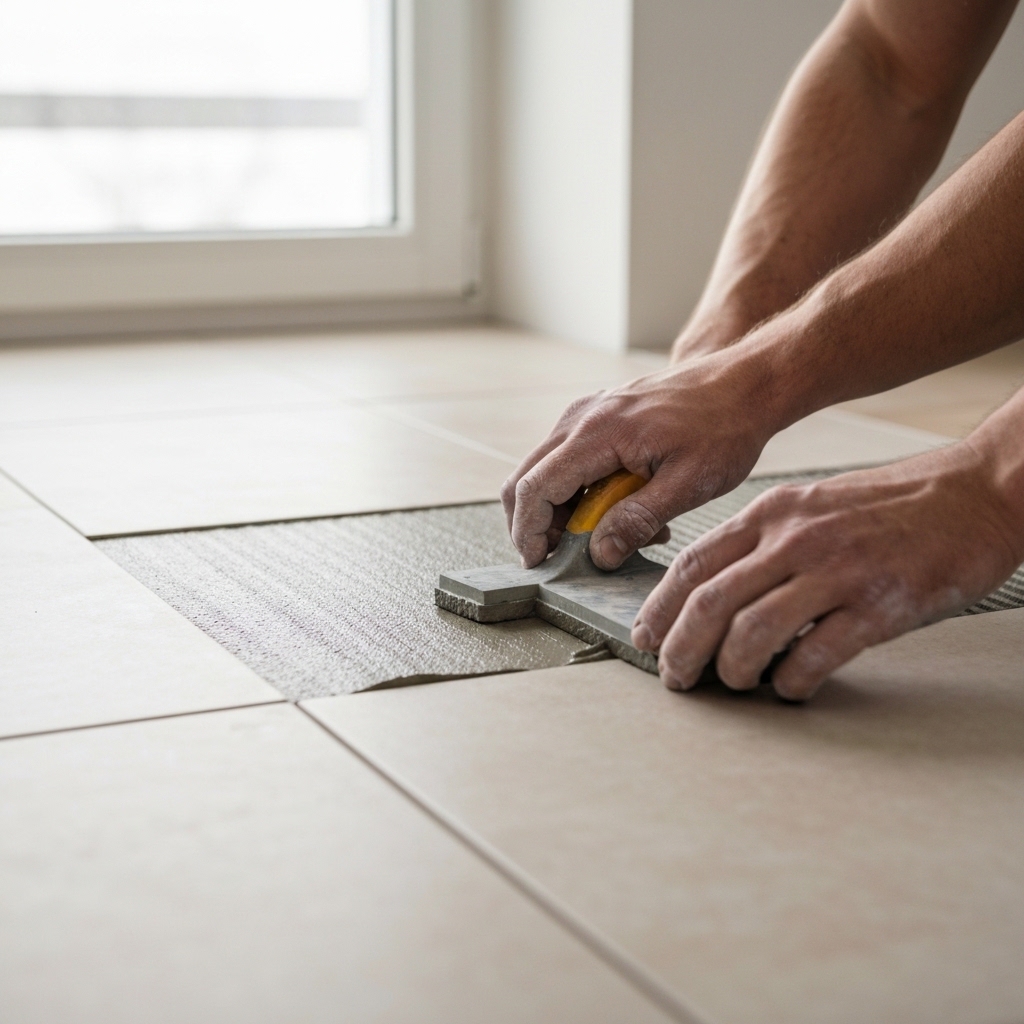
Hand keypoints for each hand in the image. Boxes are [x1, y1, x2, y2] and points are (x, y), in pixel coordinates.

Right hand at [500, 351, 778, 569]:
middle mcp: (581, 417)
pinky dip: (578, 492)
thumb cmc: (724, 427)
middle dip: (533, 525)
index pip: (534, 487)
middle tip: (558, 560)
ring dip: (561, 511)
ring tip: (608, 535)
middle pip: (525, 478)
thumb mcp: (688, 484)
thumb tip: (600, 554)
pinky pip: (568, 460)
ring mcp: (585, 413)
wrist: (743, 384)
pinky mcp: (597, 417)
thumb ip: (638, 520)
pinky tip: (620, 509)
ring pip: (543, 471)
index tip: (539, 564)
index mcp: (598, 432)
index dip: (528, 531)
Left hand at [632, 442, 1023, 699]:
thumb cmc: (889, 506)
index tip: (646, 638)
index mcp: (771, 514)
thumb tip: (716, 600)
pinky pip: (816, 655)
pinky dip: (792, 681)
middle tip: (675, 679)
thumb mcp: (810, 507)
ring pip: (752, 633)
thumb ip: (763, 545)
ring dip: (732, 670)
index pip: (692, 565)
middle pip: (709, 603)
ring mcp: (837, 570)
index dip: (660, 609)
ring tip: (734, 685)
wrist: (975, 493)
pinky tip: (790, 687)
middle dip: (680, 650)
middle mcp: (794, 538)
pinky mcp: (880, 604)